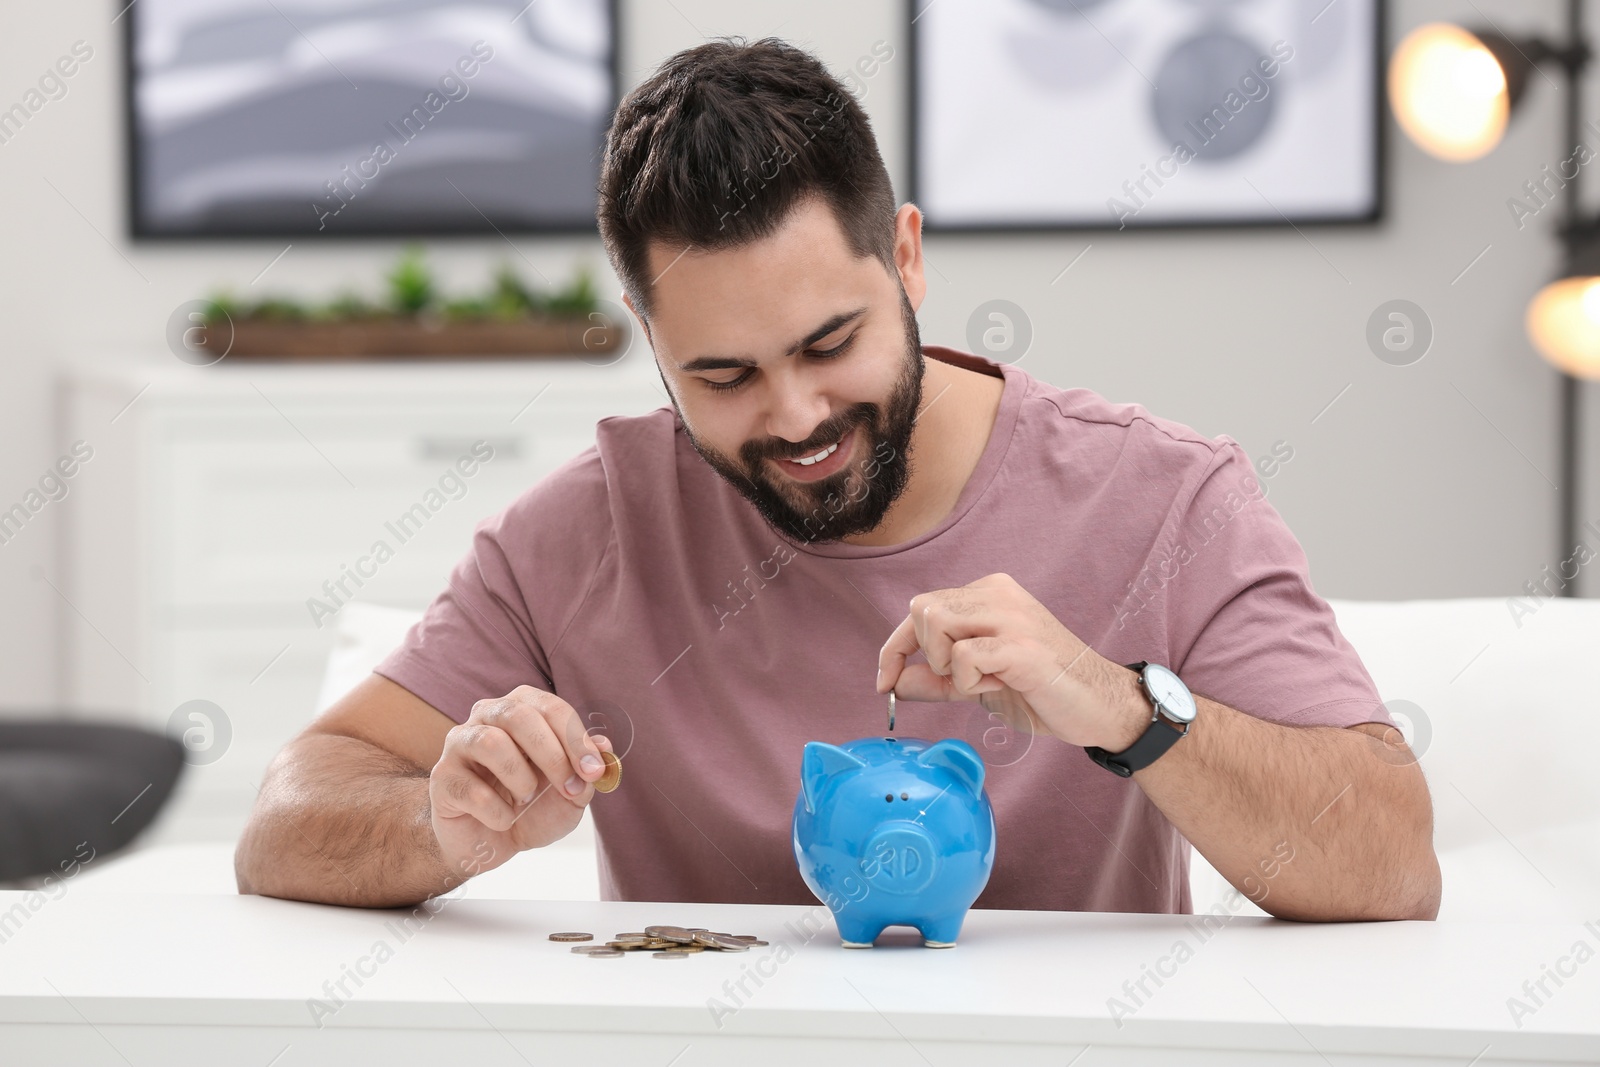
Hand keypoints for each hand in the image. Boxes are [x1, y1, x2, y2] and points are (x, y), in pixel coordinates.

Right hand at [428, 685, 611, 875]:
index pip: (551, 707)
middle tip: (568, 788)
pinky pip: (472, 790)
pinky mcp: (442, 778)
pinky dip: (498, 813)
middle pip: (518, 715)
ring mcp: (459, 744)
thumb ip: (587, 770)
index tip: (594, 770)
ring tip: (524, 799)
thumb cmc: (529, 809)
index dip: (576, 738)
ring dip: (520, 779)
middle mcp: (487, 717)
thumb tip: (604, 747)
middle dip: (552, 755)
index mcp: (522, 710)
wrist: (487, 842)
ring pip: (491, 743)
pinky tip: (503, 820)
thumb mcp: (569, 794)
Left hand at [875, 573, 1146, 751]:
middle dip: (925, 654)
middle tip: (958, 680)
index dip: (895, 647)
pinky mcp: (1021, 645)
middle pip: (922, 608)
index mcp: (989, 593)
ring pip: (936, 622)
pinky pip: (963, 657)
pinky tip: (1000, 686)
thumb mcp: (977, 685)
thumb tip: (893, 682)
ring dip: (948, 665)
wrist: (1098, 707)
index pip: (921, 607)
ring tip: (983, 680)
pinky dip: (968, 682)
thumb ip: (936, 679)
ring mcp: (1011, 615)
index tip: (885, 682)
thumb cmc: (1041, 692)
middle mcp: (999, 593)